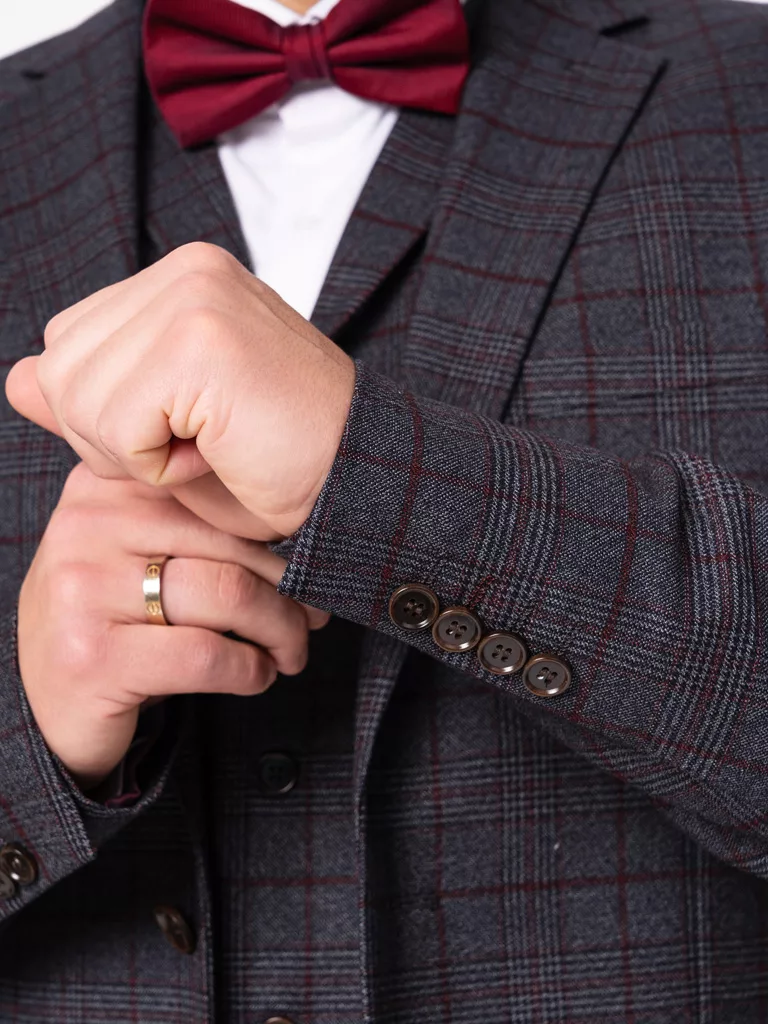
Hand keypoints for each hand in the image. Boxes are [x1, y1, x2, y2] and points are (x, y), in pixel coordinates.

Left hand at [5, 243, 355, 541]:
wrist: (360, 483)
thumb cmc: (279, 464)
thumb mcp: (168, 432)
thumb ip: (89, 398)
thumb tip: (15, 380)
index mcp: (183, 280)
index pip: (71, 345)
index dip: (112, 415)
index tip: (193, 429)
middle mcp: (186, 270)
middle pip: (61, 365)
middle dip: (112, 434)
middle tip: (201, 443)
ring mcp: (194, 295)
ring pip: (76, 394)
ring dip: (135, 452)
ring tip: (212, 446)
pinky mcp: (199, 338)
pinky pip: (115, 424)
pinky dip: (158, 465)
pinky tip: (219, 453)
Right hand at [17, 461, 329, 791]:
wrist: (44, 706)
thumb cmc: (113, 621)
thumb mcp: (135, 551)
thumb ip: (187, 517)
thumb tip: (301, 514)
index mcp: (102, 486)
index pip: (217, 494)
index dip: (278, 534)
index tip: (311, 562)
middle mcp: (85, 526)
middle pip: (231, 543)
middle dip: (291, 587)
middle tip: (315, 616)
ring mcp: (83, 591)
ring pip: (228, 594)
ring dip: (281, 630)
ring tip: (292, 650)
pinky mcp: (94, 657)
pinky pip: (206, 654)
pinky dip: (250, 669)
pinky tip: (257, 675)